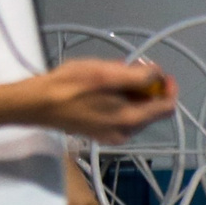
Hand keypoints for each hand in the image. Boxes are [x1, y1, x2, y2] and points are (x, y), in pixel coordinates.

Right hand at [25, 60, 177, 143]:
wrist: (36, 104)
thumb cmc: (70, 86)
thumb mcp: (106, 74)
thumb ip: (137, 77)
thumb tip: (157, 74)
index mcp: (131, 121)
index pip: (167, 108)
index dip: (169, 89)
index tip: (162, 73)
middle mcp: (126, 133)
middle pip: (151, 110)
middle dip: (147, 88)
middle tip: (133, 69)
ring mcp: (112, 135)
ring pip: (135, 112)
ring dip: (132, 93)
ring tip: (113, 75)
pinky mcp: (99, 133)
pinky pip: (120, 116)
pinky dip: (119, 101)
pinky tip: (103, 87)